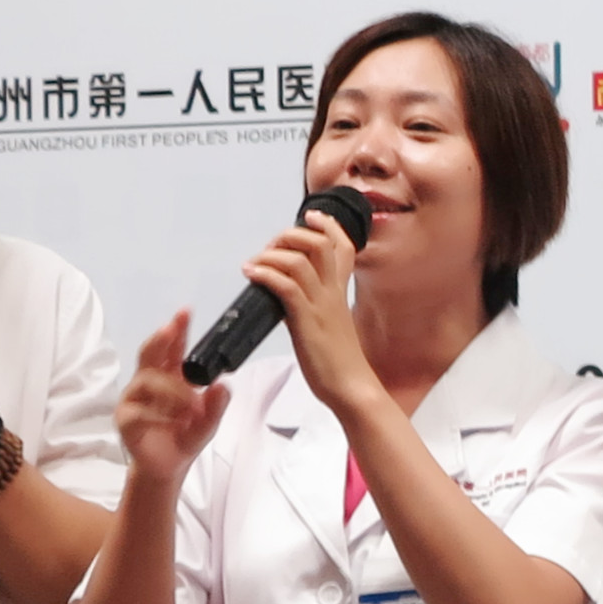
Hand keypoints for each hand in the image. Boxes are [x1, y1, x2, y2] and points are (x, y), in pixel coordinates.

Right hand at [116, 310, 230, 488]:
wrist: (168, 468)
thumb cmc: (185, 437)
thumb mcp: (209, 423)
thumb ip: (216, 406)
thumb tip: (223, 386)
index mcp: (169, 376)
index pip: (172, 348)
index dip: (177, 329)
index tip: (185, 312)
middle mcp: (148, 382)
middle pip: (149, 353)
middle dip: (160, 339)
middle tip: (170, 329)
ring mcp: (134, 398)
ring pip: (148, 381)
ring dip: (173, 391)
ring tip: (193, 406)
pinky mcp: (125, 418)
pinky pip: (138, 411)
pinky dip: (158, 415)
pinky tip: (173, 422)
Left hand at [245, 199, 371, 414]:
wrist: (351, 387)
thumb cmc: (339, 362)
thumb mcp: (330, 324)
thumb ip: (312, 304)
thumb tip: (287, 294)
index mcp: (339, 292)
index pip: (342, 246)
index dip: (327, 225)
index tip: (311, 216)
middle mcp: (332, 292)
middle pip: (318, 243)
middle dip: (290, 235)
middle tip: (271, 247)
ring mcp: (320, 305)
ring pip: (299, 260)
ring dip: (271, 254)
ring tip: (255, 263)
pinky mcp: (306, 321)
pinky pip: (285, 286)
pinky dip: (265, 274)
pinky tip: (251, 275)